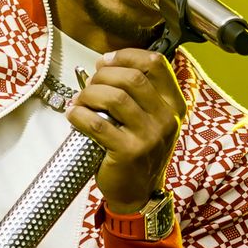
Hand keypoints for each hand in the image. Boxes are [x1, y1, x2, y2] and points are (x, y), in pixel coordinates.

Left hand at [67, 49, 185, 213]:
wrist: (139, 192)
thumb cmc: (140, 150)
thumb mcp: (152, 119)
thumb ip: (138, 92)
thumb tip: (104, 64)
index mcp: (174, 104)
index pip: (156, 63)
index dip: (126, 55)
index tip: (106, 61)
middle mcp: (167, 118)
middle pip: (132, 77)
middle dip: (103, 75)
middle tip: (90, 84)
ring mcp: (150, 136)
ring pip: (114, 98)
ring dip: (89, 94)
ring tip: (80, 100)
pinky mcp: (129, 152)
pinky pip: (97, 124)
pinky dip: (79, 115)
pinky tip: (73, 115)